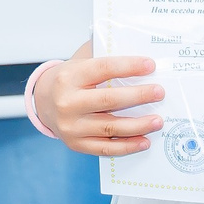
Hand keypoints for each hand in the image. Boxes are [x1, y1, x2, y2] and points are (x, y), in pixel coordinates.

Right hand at [37, 56, 163, 156]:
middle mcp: (68, 102)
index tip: (150, 65)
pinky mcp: (76, 143)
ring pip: (111, 126)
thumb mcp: (80, 62)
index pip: (103, 68)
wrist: (44, 102)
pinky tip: (144, 141)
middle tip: (159, 92)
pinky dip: (127, 146)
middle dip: (138, 96)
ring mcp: (71, 126)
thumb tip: (137, 57)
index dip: (128, 66)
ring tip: (158, 120)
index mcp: (69, 76)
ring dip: (139, 125)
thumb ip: (103, 55)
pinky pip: (106, 147)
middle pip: (109, 100)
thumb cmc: (70, 80)